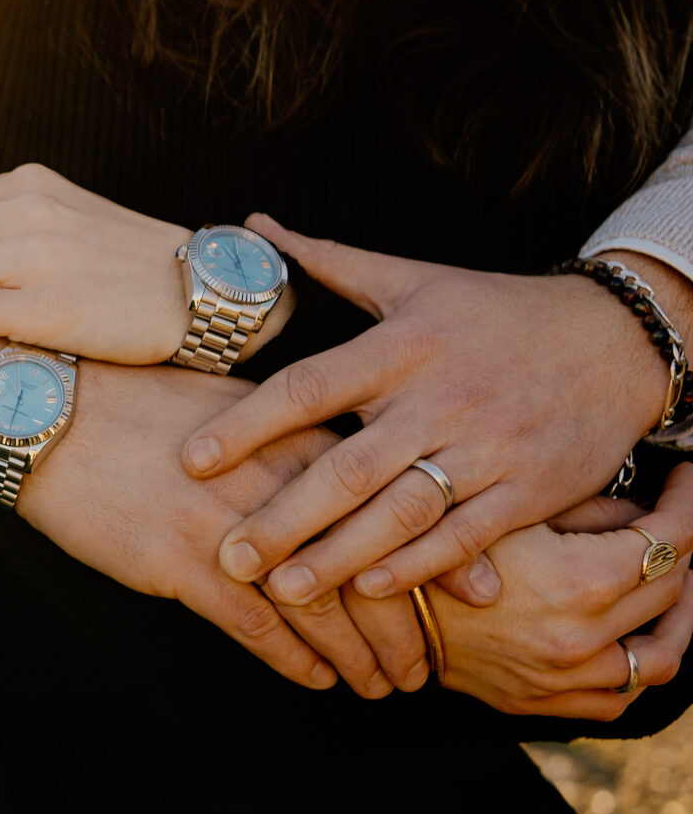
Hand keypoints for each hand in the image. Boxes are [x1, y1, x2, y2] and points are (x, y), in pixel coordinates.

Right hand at [17, 361, 411, 692]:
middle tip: (431, 663)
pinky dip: (293, 661)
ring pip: (319, 608)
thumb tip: (336, 464)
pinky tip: (317, 682)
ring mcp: (229, 528)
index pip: (390, 503)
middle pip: (367, 566)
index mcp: (294, 437)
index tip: (476, 591)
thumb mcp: (228, 402)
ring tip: (383, 686)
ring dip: (357, 656)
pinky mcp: (180, 565)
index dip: (437, 556)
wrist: (50, 414)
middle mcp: (275, 484)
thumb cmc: (134, 403)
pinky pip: (255, 627)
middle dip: (406, 625)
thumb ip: (288, 435)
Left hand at [184, 216, 674, 620]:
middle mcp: (440, 398)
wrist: (621, 339)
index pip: (309, 387)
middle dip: (283, 516)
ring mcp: (487, 447)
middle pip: (348, 466)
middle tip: (228, 558)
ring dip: (340, 555)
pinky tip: (369, 588)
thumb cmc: (498, 311)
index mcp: (402, 347)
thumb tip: (254, 223)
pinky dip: (418, 564)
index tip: (191, 463)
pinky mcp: (528, 490)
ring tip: (284, 591)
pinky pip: (465, 534)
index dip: (247, 426)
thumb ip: (329, 260)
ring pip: (402, 510)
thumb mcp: (414, 279)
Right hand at [425, 467, 692, 719]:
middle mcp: (582, 638)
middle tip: (671, 527)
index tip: (686, 480)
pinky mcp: (538, 701)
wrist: (374, 602)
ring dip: (676, 621)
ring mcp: (562, 678)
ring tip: (668, 592)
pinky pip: (615, 700)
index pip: (671, 539)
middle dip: (681, 552)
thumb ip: (587, 509)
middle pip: (672, 592)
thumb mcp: (512, 508)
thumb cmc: (436, 541)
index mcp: (584, 582)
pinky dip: (633, 673)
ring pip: (659, 659)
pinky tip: (627, 640)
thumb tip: (636, 513)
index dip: (686, 502)